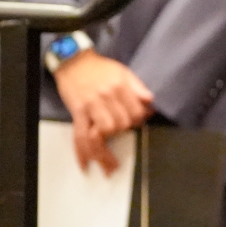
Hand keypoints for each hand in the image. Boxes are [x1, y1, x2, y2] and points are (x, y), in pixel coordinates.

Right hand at [51, 51, 153, 173]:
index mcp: (120, 87)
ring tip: (109, 159)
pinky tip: (86, 165)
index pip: (137, 112)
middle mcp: (106, 97)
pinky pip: (80, 135)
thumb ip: (138, 88)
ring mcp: (90, 106)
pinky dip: (83, 152)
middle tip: (123, 131)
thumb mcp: (123, 72)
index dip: (140, 120)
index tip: (139, 121)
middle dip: (125, 131)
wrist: (74, 61)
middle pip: (122, 124)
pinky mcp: (77, 113)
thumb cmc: (100, 68)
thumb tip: (151, 102)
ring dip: (108, 145)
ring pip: (104, 133)